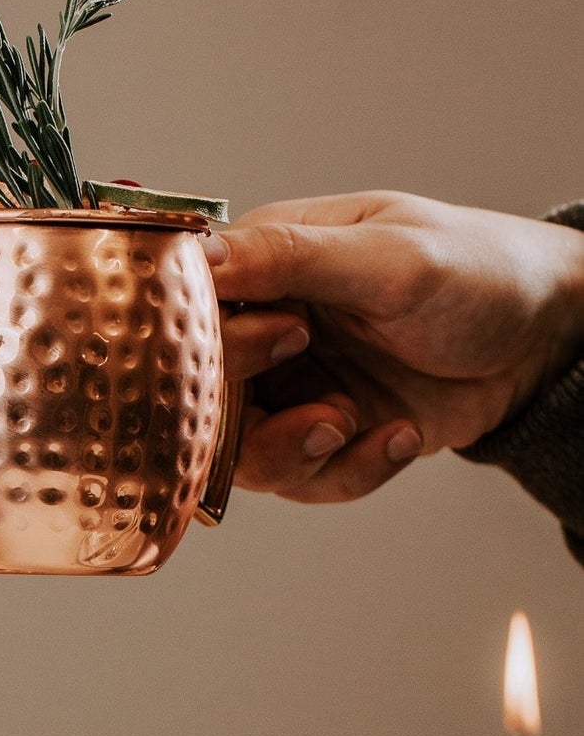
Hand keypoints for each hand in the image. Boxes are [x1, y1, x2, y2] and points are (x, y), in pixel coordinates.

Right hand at [206, 192, 583, 501]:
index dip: (207, 341)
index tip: (280, 340)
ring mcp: (291, 389)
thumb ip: (289, 257)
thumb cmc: (477, 269)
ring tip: (349, 426)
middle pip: (199, 395)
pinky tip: (399, 436)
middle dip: (249, 413)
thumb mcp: (388, 255)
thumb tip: (198, 256)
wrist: (546, 336)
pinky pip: (302, 480)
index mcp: (264, 267)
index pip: (190, 309)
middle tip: (322, 402)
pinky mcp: (324, 437)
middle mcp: (262, 331)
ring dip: (294, 453)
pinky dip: (350, 471)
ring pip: (240, 452)